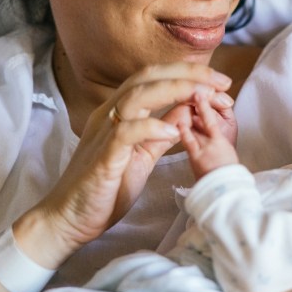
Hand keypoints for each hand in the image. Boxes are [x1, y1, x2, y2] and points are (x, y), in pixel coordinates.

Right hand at [32, 63, 231, 263]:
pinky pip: (125, 132)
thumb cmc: (105, 187)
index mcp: (119, 113)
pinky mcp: (102, 157)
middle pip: (148, 77)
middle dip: (188, 74)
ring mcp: (103, 133)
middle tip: (221, 81)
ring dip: (173, 90)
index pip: (153, 78)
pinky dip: (150, 127)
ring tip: (203, 95)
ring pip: (136, 96)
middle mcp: (109, 115)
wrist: (70, 217)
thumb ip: (160, 134)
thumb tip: (185, 112)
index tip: (219, 82)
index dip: (188, 74)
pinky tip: (174, 132)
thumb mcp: (141, 156)